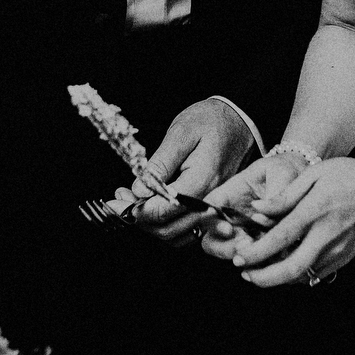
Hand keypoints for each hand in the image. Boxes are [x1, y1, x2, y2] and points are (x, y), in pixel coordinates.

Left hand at [112, 98, 255, 245]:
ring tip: (131, 200)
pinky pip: (186, 227)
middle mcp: (210, 201)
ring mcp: (213, 207)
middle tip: (118, 199)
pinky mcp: (211, 208)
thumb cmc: (211, 121)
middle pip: (168, 229)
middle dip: (138, 219)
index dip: (134, 210)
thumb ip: (160, 164)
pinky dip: (165, 222)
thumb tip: (138, 190)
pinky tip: (151, 204)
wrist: (240, 120)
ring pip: (176, 234)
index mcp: (203, 181)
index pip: (164, 211)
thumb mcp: (181, 133)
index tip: (114, 202)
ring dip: (149, 223)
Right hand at [196, 152, 306, 261]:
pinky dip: (263, 264)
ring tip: (263, 251)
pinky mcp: (259, 247)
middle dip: (225, 248)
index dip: (210, 222)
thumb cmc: (288, 172)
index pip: (208, 208)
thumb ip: (276, 194)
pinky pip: (253, 262)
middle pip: (211, 239)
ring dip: (244, 258)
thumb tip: (262, 218)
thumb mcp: (282, 173)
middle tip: (246, 245)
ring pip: (231, 254)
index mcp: (229, 194)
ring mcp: (243, 234)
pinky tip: (277, 256)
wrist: (305, 182)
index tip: (228, 229)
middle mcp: (231, 217)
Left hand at [228, 157, 354, 287]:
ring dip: (277, 280)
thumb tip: (256, 208)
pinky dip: (295, 276)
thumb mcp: (316, 174)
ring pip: (301, 277)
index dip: (255, 253)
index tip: (238, 257)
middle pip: (289, 270)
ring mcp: (336, 251)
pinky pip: (314, 275)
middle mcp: (325, 237)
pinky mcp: (344, 259)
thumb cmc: (351, 177)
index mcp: (314, 212)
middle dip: (262, 278)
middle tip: (245, 274)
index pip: (277, 240)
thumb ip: (285, 195)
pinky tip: (283, 267)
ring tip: (259, 272)